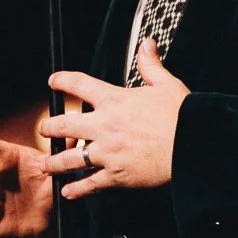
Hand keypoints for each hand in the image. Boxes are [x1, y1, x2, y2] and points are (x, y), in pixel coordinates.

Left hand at [38, 40, 189, 200]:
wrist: (193, 146)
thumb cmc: (182, 116)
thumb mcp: (166, 85)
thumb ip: (151, 65)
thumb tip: (147, 45)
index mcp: (114, 100)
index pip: (79, 84)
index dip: (62, 81)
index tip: (53, 81)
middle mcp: (104, 126)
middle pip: (64, 125)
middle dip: (49, 127)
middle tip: (44, 129)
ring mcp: (107, 153)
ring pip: (69, 159)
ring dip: (54, 162)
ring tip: (46, 165)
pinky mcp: (116, 175)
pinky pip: (89, 184)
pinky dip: (76, 189)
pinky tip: (68, 191)